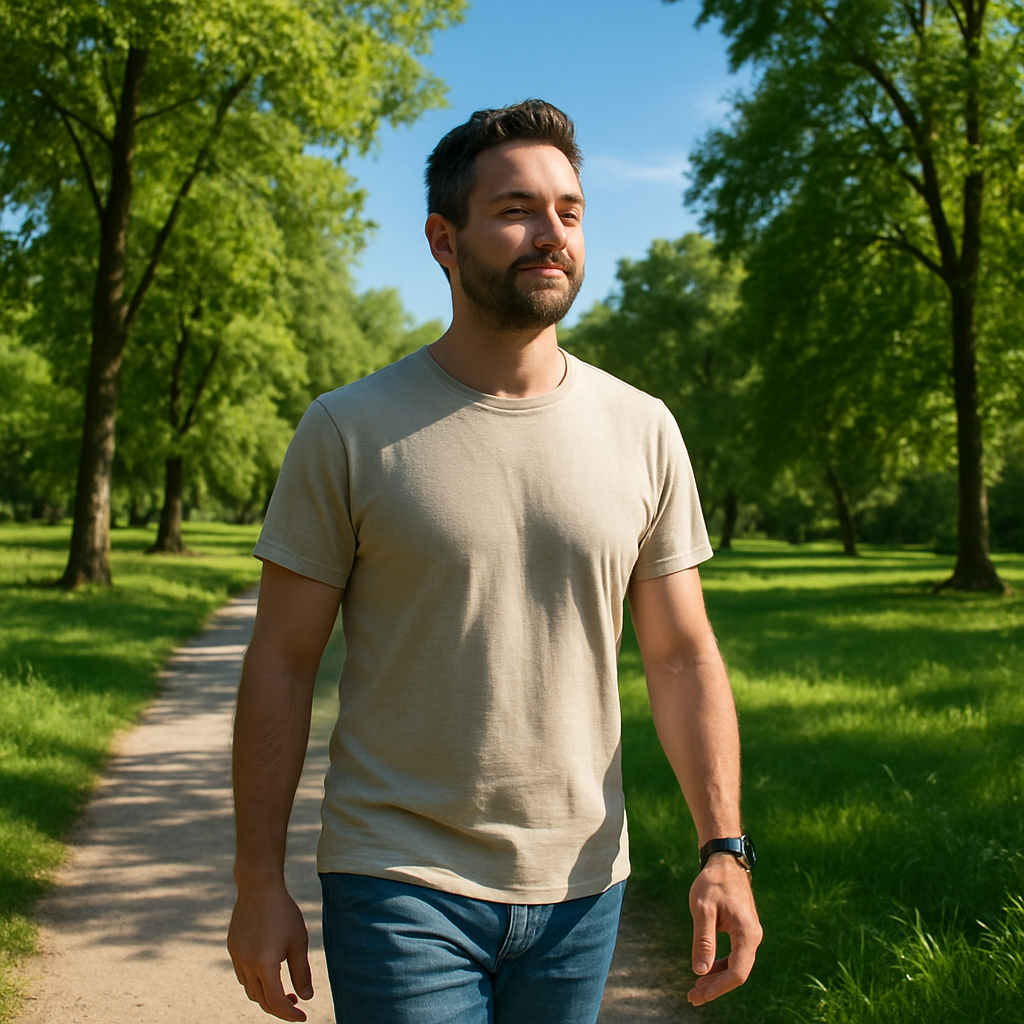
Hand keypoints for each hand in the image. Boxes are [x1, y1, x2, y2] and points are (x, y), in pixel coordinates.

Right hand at [228, 882, 313, 1020]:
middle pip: (261, 1000)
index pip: (276, 1002)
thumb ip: (301, 972)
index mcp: (264, 965)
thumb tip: (306, 998)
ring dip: (265, 994)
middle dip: (278, 1007)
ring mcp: (236, 957)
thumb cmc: (283, 912)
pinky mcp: (232, 948)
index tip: (302, 1017)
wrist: (259, 887)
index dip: (289, 1014)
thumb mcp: (298, 942)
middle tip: (295, 1003)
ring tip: (283, 988)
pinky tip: (268, 970)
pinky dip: (255, 981)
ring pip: (250, 989)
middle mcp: (246, 964)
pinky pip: (243, 974)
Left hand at [687, 854, 761, 1004]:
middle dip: (715, 987)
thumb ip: (703, 940)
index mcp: (747, 934)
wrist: (724, 861)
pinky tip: (706, 969)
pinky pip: (734, 955)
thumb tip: (700, 971)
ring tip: (696, 987)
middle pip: (737, 973)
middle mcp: (753, 937)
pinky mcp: (742, 931)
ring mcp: (749, 934)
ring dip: (717, 978)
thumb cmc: (713, 883)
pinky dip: (720, 965)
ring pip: (736, 965)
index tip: (698, 995)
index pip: (737, 972)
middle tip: (692, 997)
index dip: (718, 988)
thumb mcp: (703, 909)